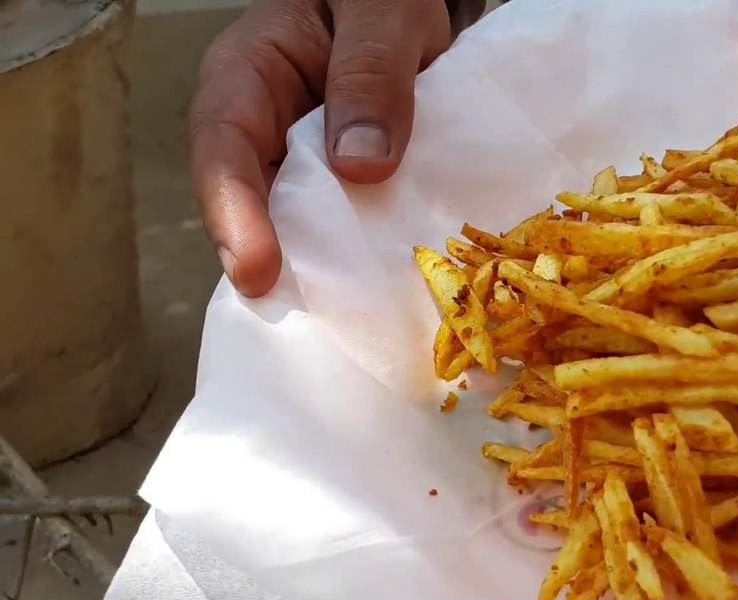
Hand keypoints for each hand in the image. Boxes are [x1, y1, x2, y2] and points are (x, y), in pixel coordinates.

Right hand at [189, 0, 453, 296]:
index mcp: (249, 73)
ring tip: (348, 320)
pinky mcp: (342, 186)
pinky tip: (388, 292)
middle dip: (273, 265)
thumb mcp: (382, 12)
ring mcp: (302, 162)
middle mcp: (264, 127)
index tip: (257, 270)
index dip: (234, 212)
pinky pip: (344, 227)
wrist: (404, 1)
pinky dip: (361, 258)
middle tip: (303, 320)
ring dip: (322, 271)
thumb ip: (372, 73)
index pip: (224, 145)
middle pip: (251, 204)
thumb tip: (359, 165)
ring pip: (299, 226)